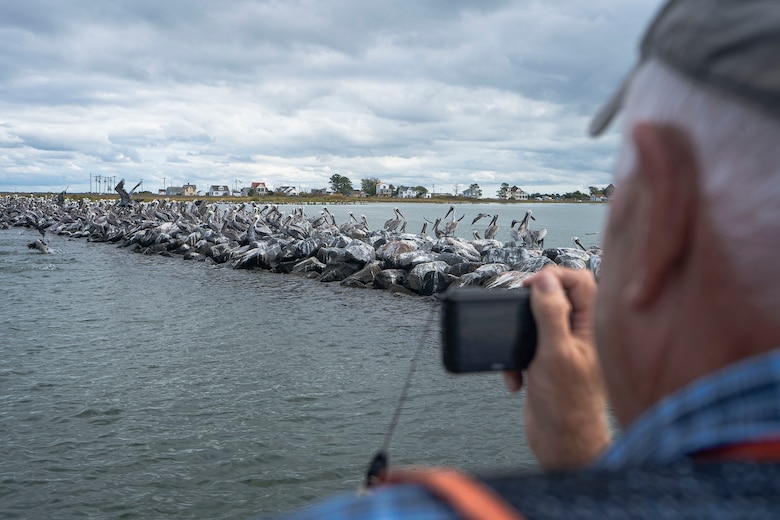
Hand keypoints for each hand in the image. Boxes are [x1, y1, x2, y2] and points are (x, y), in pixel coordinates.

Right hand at [503, 267, 610, 469]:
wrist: (561, 444)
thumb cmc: (568, 406)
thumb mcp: (554, 353)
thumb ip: (551, 314)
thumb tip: (545, 281)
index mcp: (591, 327)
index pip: (578, 280)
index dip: (553, 277)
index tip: (531, 287)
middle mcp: (579, 334)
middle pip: (555, 298)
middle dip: (531, 307)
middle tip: (518, 314)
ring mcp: (563, 349)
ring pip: (537, 323)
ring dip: (519, 335)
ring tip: (516, 350)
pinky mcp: (547, 365)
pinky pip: (527, 347)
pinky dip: (515, 359)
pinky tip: (516, 377)